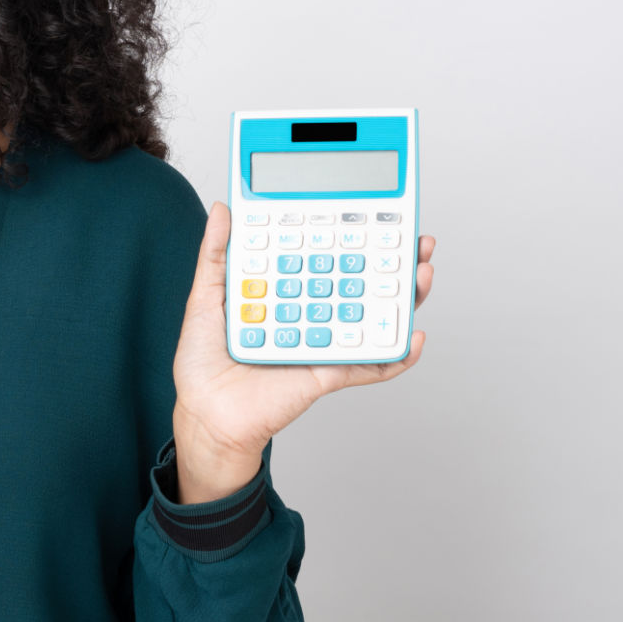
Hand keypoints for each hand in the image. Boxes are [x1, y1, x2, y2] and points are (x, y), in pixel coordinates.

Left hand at [170, 201, 434, 497]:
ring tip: (421, 275)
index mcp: (287, 293)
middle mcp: (312, 315)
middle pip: (362, 284)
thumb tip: (224, 209)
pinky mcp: (328, 374)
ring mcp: (323, 344)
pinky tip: (414, 338)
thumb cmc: (202, 361)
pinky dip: (396, 357)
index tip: (378, 216)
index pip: (329, 258)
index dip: (355, 238)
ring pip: (374, 319)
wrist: (204, 412)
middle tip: (417, 242)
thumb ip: (217, 254)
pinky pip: (369, 366)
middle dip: (395, 262)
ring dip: (404, 299)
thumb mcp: (205, 297)